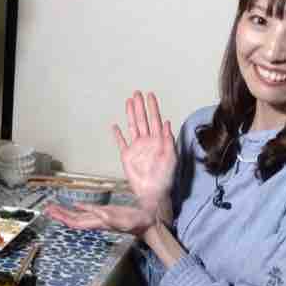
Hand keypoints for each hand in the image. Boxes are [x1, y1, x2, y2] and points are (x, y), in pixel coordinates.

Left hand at [45, 201, 157, 237]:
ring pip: (78, 216)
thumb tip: (92, 211)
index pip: (75, 222)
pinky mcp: (105, 213)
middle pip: (73, 220)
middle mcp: (96, 222)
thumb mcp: (120, 218)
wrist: (146, 222)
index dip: (63, 218)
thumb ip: (105, 216)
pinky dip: (78, 208)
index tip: (52, 212)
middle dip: (59, 214)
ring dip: (66, 212)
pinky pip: (87, 212)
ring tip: (54, 207)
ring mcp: (99, 218)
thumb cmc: (136, 221)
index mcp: (97, 223)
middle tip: (46, 209)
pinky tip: (74, 205)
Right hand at [113, 91, 176, 212]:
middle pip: (142, 120)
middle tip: (137, 93)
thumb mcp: (171, 157)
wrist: (153, 193)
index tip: (150, 95)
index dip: (153, 107)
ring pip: (132, 127)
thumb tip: (167, 123)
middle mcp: (147, 142)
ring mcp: (136, 148)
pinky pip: (121, 142)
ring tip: (128, 102)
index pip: (155, 119)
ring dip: (130, 114)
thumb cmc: (165, 177)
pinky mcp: (127, 156)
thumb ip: (169, 140)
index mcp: (159, 140)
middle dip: (140, 106)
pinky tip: (115, 126)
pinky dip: (118, 135)